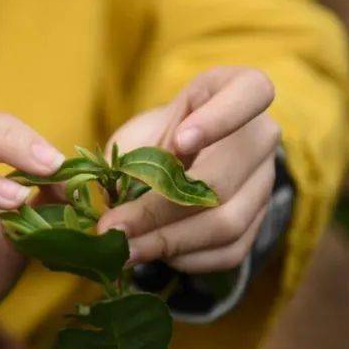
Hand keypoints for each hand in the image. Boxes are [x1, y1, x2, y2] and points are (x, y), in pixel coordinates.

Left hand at [98, 67, 279, 273]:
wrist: (178, 163)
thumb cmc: (155, 140)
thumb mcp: (138, 133)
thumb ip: (124, 158)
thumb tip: (84, 191)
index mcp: (236, 90)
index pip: (252, 92)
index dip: (220, 118)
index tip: (179, 142)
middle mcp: (261, 135)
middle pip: (223, 179)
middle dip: (160, 210)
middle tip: (114, 228)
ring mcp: (265, 182)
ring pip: (227, 223)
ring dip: (168, 242)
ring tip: (124, 250)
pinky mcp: (258, 222)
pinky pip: (229, 251)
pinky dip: (187, 258)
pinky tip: (155, 256)